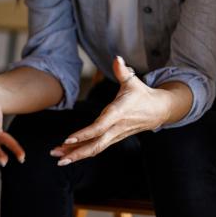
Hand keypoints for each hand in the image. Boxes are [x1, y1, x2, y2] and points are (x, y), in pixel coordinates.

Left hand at [51, 56, 170, 165]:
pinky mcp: (113, 138)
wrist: (158, 110)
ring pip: (95, 149)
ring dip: (76, 154)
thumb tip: (117, 58)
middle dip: (76, 152)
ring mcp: (115, 135)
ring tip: (58, 158)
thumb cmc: (142, 94)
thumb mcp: (133, 81)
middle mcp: (116, 127)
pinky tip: (69, 154)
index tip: (69, 139)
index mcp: (119, 113)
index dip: (85, 134)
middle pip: (96, 145)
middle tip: (57, 156)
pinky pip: (97, 147)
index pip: (100, 126)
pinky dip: (83, 151)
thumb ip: (122, 71)